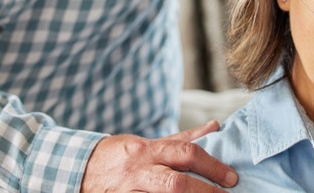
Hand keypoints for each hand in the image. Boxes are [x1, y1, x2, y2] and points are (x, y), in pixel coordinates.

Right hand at [80, 121, 237, 191]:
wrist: (81, 169)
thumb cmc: (122, 155)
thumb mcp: (150, 142)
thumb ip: (183, 138)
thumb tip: (215, 126)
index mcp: (150, 150)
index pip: (185, 153)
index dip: (212, 165)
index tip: (231, 177)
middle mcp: (141, 171)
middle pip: (176, 182)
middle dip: (204, 191)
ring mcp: (130, 191)